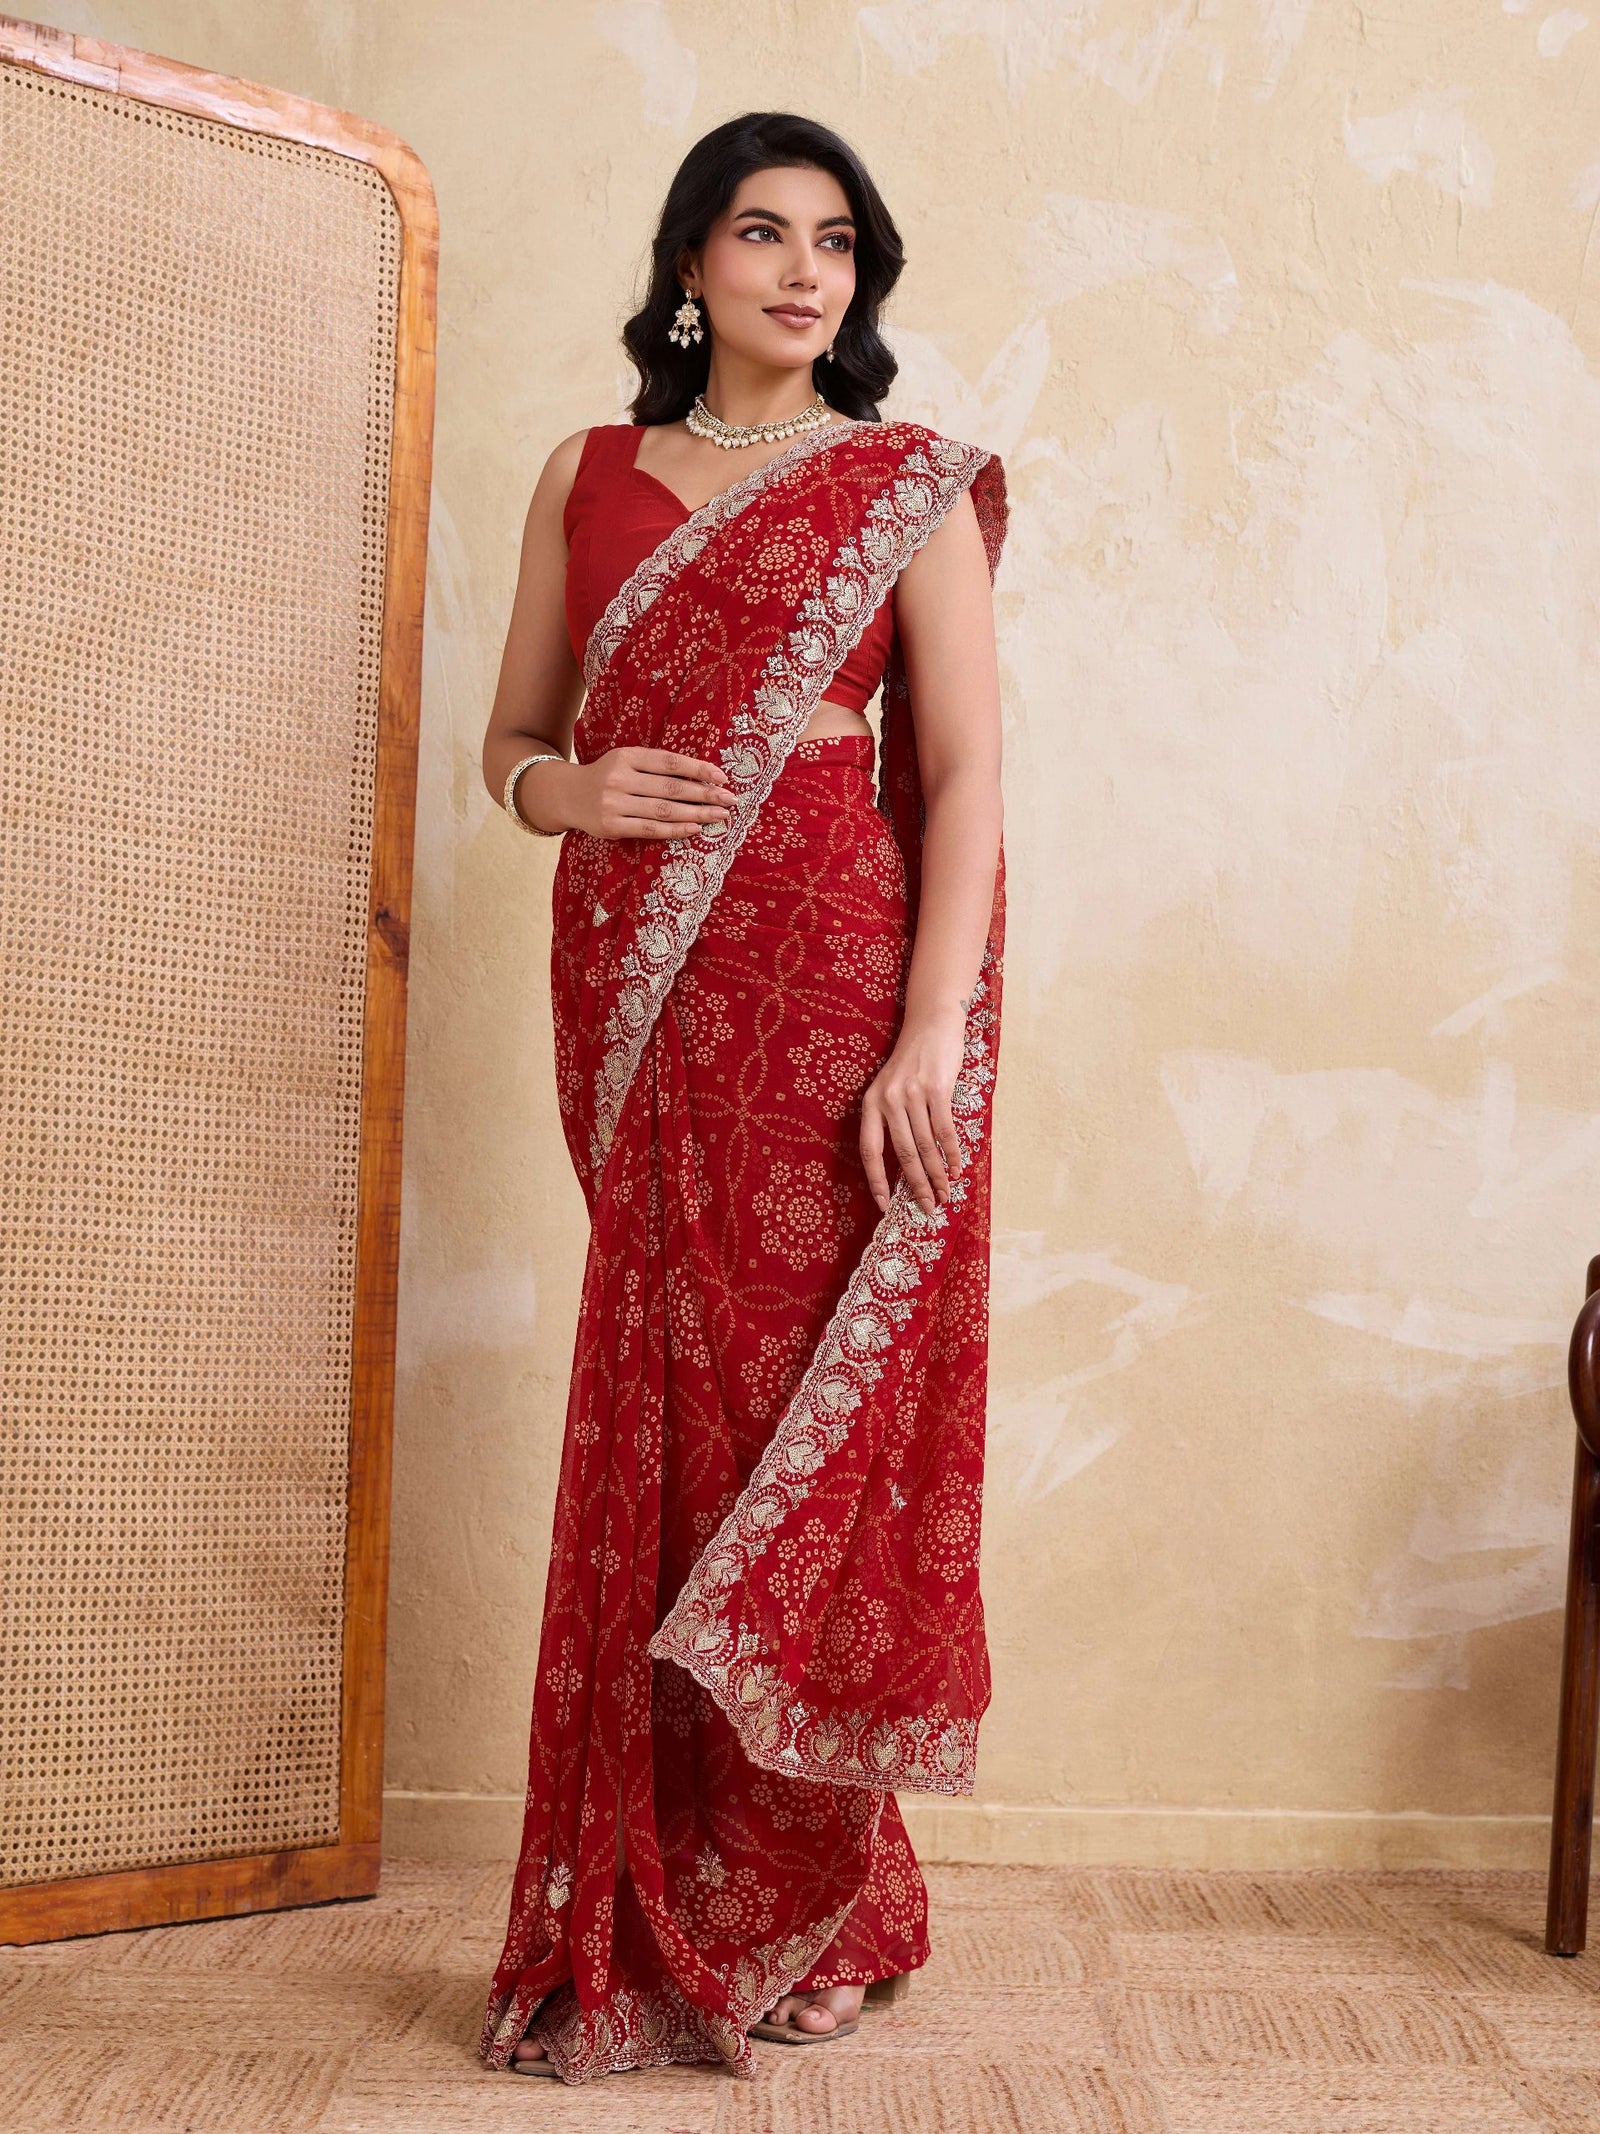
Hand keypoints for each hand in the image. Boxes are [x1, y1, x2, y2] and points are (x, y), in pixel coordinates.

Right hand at [566, 748, 735, 840]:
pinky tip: (695, 828)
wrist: (567, 795)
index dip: (698, 769)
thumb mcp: (627, 761)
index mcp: (626, 756)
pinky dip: (675, 830)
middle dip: (705, 794)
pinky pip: (650, 830)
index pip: (670, 762)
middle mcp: (619, 778)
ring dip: (696, 814)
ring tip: (720, 816)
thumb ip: (656, 766)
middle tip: (730, 799)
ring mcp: (614, 804)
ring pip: (664, 810)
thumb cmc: (608, 777)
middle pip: (671, 788)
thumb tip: (702, 777)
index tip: (722, 777)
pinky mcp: (612, 826)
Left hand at [860, 1011, 966, 1216]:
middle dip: (916, 1185)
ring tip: (945, 1194)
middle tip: (926, 1207)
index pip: (869, 1150)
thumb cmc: (913, 1062)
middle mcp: (888, 1099)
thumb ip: (893, 1119)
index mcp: (871, 1102)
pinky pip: (945, 1131)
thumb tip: (908, 1164)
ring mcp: (912, 1094)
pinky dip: (952, 1154)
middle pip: (902, 1154)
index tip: (884, 1204)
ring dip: (937, 1175)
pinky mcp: (937, 1089)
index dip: (876, 1180)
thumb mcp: (891, 1088)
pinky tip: (957, 1170)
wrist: (931, 1025)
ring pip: (926, 1146)